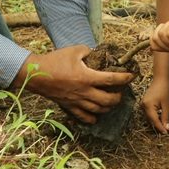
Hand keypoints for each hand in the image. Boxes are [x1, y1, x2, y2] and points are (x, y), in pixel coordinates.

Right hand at [12, 45, 134, 123]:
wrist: (36, 75)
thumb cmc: (55, 60)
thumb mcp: (74, 50)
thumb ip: (89, 51)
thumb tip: (98, 53)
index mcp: (87, 77)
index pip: (111, 80)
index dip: (124, 78)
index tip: (131, 76)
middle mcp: (84, 92)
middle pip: (108, 100)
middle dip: (118, 97)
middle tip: (120, 91)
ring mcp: (77, 102)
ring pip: (98, 110)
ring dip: (108, 107)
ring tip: (111, 101)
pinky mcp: (69, 107)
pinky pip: (84, 117)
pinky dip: (93, 118)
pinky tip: (96, 114)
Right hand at [141, 76, 168, 133]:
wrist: (161, 78)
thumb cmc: (165, 89)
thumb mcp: (167, 104)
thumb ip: (166, 117)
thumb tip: (167, 129)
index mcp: (147, 106)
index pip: (154, 120)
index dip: (160, 128)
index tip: (166, 133)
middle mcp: (143, 105)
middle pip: (151, 120)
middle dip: (159, 125)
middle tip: (167, 131)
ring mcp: (143, 104)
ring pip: (150, 117)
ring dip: (157, 121)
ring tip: (165, 126)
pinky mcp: (145, 102)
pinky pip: (149, 112)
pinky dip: (155, 116)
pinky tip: (160, 118)